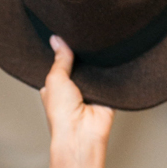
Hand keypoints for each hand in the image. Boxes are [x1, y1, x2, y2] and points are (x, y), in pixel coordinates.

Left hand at [42, 37, 112, 160]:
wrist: (82, 132)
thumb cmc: (61, 113)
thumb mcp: (55, 79)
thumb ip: (60, 59)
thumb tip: (57, 39)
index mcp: (56, 86)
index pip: (59, 64)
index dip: (62, 52)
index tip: (66, 35)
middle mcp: (72, 89)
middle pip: (79, 65)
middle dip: (81, 56)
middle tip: (84, 38)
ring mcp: (90, 91)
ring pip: (94, 69)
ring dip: (96, 62)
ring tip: (97, 46)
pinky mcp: (106, 93)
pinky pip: (110, 76)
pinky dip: (110, 69)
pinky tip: (111, 56)